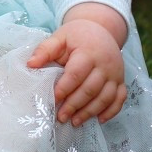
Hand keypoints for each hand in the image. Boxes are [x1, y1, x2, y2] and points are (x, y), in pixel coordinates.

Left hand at [27, 11, 126, 126]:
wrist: (101, 29)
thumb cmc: (76, 36)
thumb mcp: (60, 37)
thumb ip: (45, 50)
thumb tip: (30, 64)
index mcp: (88, 52)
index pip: (76, 74)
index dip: (64, 88)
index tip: (53, 99)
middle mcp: (105, 64)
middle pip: (90, 89)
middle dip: (75, 105)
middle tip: (61, 117)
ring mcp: (116, 73)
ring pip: (105, 97)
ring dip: (90, 112)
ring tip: (75, 121)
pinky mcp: (122, 81)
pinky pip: (120, 99)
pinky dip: (111, 111)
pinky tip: (99, 120)